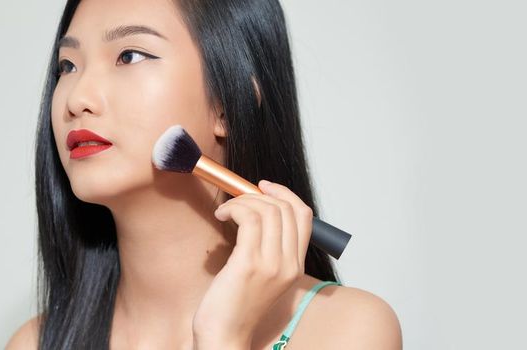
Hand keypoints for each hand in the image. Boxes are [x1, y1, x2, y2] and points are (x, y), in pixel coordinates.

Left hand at [192, 180, 313, 348]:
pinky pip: (249, 219)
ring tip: (226, 211)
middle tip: (237, 199)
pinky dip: (233, 209)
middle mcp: (288, 264)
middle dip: (258, 194)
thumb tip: (255, 213)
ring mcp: (271, 264)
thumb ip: (266, 249)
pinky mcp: (249, 263)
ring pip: (267, 210)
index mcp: (295, 267)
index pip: (304, 216)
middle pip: (286, 208)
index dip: (285, 194)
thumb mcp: (261, 276)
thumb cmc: (234, 307)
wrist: (224, 335)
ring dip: (242, 201)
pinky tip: (222, 215)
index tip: (263, 186)